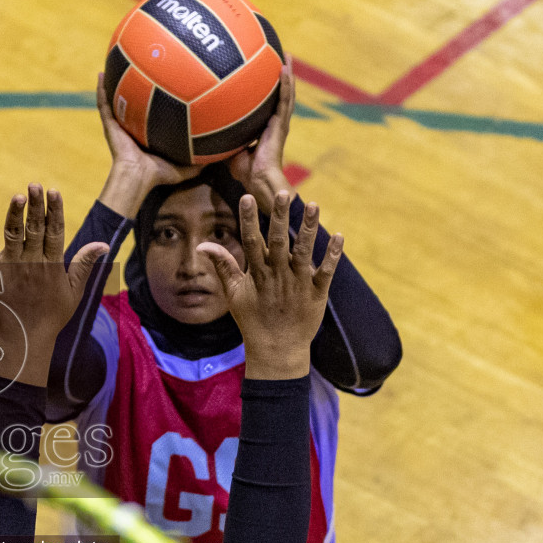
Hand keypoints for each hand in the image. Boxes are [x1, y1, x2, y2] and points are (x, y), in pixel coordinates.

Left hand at [0, 184, 107, 385]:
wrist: (24, 339)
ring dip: (14, 215)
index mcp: (52, 265)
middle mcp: (32, 263)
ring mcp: (12, 268)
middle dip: (36, 206)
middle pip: (35, 228)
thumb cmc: (51, 316)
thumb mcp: (74, 291)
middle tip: (35, 185)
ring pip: (13, 235)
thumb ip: (84, 264)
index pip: (55, 231)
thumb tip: (103, 244)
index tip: (54, 191)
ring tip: (18, 196)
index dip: (54, 210)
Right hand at [96, 73, 199, 217]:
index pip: (152, 112)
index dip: (157, 97)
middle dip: (137, 83)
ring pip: (116, 98)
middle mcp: (132, 126)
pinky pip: (103, 104)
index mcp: (147, 133)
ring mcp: (120, 124)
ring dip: (115, 81)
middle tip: (143, 65)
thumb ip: (202, 159)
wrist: (137, 178)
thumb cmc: (158, 175)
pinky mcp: (110, 124)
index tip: (165, 81)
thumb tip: (223, 153)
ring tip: (117, 61)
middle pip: (134, 100)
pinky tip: (100, 74)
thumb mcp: (186, 165)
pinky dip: (101, 89)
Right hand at [200, 191, 340, 379]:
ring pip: (304, 252)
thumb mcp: (233, 294)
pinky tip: (338, 236)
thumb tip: (203, 245)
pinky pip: (326, 272)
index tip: (247, 197)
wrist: (277, 349)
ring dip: (309, 229)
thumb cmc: (252, 320)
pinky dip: (332, 255)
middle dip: (281, 217)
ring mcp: (299, 284)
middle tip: (284, 192)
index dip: (249, 220)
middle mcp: (278, 276)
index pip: (251, 242)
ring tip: (314, 205)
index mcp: (257, 274)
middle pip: (279, 242)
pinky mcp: (317, 294)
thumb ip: (222, 266)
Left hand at [226, 60, 294, 216]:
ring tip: (286, 56)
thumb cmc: (245, 170)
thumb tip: (204, 127)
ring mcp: (280, 122)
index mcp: (266, 127)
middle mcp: (275, 122)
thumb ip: (223, 136)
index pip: (269, 104)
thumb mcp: (230, 149)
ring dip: (288, 75)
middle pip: (281, 94)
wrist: (257, 179)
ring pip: (287, 94)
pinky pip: (284, 100)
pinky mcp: (281, 124)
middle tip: (281, 58)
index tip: (267, 73)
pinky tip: (284, 69)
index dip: (269, 89)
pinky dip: (286, 84)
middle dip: (281, 76)